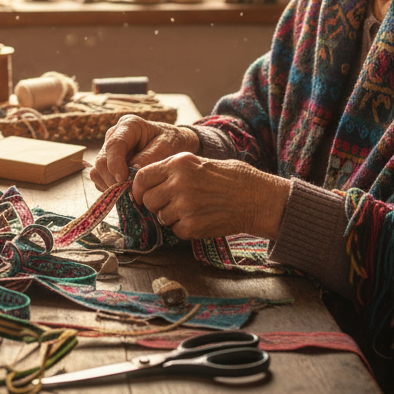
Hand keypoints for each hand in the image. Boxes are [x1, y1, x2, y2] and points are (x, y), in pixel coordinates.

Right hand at [90, 116, 198, 189]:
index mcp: (129, 125)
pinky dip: (110, 189)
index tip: (123, 179)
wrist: (176, 146)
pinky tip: (126, 192)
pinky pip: (100, 180)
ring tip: (130, 194)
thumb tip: (132, 171)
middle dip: (112, 179)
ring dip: (110, 186)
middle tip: (129, 193)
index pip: (114, 144)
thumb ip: (150, 158)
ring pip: (97, 172)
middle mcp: (114, 136)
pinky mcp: (108, 166)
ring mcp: (109, 152)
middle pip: (102, 160)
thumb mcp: (167, 147)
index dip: (115, 163)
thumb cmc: (172, 143)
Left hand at [132, 153, 289, 239]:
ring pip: (160, 216)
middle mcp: (178, 183)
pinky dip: (184, 228)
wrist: (256, 197)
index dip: (137, 188)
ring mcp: (185, 206)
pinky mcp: (192, 226)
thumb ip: (170, 170)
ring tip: (191, 209)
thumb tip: (143, 182)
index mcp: (178, 163)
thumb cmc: (228, 178)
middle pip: (147, 199)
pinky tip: (200, 218)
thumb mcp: (197, 162)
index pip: (141, 177)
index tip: (140, 194)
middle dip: (155, 204)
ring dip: (171, 216)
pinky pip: (175, 230)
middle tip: (171, 203)